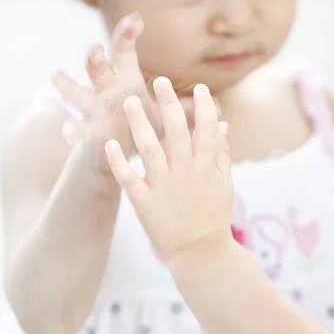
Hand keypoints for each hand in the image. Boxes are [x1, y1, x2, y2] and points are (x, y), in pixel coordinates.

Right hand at [51, 13, 219, 173]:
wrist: (125, 155)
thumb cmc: (147, 129)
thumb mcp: (168, 120)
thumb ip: (187, 112)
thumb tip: (220, 106)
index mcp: (126, 80)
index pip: (123, 51)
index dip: (127, 33)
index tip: (135, 19)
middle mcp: (105, 91)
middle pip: (97, 69)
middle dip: (95, 59)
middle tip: (97, 50)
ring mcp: (92, 111)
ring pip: (76, 95)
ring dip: (69, 87)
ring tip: (59, 78)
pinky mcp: (85, 134)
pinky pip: (74, 132)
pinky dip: (71, 132)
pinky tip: (68, 131)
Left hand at [104, 76, 233, 261]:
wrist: (200, 253)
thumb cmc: (212, 216)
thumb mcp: (224, 184)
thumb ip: (221, 153)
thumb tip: (222, 124)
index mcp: (206, 167)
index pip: (206, 130)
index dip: (203, 107)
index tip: (199, 88)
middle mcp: (185, 172)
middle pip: (175, 132)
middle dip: (168, 104)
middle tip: (158, 81)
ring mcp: (164, 187)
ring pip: (150, 149)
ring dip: (139, 123)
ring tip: (128, 101)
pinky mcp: (145, 203)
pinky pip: (129, 178)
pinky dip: (118, 161)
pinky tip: (109, 143)